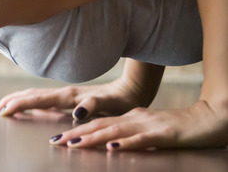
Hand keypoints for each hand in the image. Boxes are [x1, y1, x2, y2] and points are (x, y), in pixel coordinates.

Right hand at [0, 78, 149, 120]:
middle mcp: (64, 93)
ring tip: (4, 105)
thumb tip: (77, 110)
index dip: (19, 105)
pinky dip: (31, 102)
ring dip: (18, 100)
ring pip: (35, 95)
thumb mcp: (110, 104)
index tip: (3, 111)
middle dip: (12, 101)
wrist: (131, 90)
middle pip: (31, 95)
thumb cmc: (120, 101)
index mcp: (69, 96)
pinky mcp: (69, 97)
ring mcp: (65, 94)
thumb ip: (92, 105)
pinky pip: (43, 99)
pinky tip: (29, 106)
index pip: (37, 100)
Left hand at [48, 100, 227, 149]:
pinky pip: (142, 139)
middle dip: (76, 133)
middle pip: (101, 125)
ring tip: (74, 144)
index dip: (76, 130)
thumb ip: (130, 132)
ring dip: (93, 138)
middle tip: (55, 141)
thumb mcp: (148, 128)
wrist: (209, 118)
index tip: (56, 138)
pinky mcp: (164, 134)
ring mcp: (149, 125)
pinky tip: (113, 148)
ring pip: (116, 131)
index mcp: (130, 116)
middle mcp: (135, 118)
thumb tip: (110, 142)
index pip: (98, 123)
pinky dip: (126, 144)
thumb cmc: (179, 127)